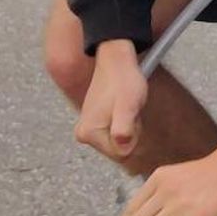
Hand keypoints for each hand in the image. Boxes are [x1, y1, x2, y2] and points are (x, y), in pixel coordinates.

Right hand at [76, 41, 146, 161]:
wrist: (117, 61)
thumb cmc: (124, 81)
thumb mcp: (128, 105)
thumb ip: (124, 128)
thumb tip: (121, 145)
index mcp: (89, 133)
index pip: (122, 154)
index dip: (133, 136)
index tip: (130, 116)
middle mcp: (84, 134)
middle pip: (119, 149)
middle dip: (130, 133)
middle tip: (129, 111)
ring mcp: (88, 128)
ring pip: (119, 141)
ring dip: (128, 126)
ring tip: (125, 108)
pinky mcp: (94, 123)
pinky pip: (117, 132)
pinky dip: (124, 122)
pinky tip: (122, 108)